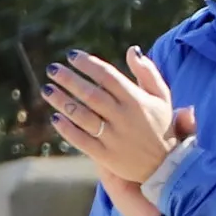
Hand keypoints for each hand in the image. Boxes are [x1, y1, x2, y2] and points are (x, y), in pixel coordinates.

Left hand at [47, 47, 186, 215]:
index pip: (107, 76)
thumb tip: (131, 50)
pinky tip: (55, 117)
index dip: (87, 64)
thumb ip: (147, 72)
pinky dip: (67, 129)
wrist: (167, 166)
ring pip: (82, 116)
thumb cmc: (161, 125)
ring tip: (47, 89)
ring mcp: (113, 137)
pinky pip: (81, 140)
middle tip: (52, 69)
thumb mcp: (162, 96)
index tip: (71, 55)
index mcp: (136, 99)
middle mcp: (123, 117)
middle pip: (90, 94)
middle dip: (68, 79)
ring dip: (62, 101)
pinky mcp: (106, 156)